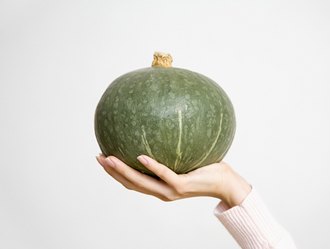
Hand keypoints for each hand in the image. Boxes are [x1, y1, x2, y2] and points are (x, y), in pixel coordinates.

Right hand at [96, 155, 251, 206]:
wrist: (226, 184)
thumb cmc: (208, 169)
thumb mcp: (186, 158)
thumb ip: (173, 149)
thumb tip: (166, 126)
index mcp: (160, 187)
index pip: (132, 182)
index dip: (116, 173)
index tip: (104, 159)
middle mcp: (162, 191)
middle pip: (130, 184)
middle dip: (112, 172)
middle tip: (98, 157)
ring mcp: (170, 190)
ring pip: (141, 182)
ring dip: (123, 171)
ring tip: (109, 158)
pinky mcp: (181, 186)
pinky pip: (164, 174)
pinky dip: (151, 166)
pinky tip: (140, 156)